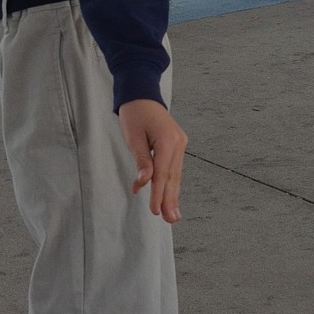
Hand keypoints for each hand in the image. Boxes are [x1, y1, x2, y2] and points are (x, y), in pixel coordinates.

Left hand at [118, 99, 186, 223]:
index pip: (162, 173)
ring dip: (172, 194)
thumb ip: (141, 160)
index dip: (158, 193)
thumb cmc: (134, 113)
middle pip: (173, 176)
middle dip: (170, 199)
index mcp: (167, 140)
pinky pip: (173, 167)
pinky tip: (167, 196)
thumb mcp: (133, 137)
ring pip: (175, 174)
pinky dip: (169, 182)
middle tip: (171, 219)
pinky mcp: (176, 144)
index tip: (155, 211)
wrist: (142, 94)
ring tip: (172, 215)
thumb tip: (144, 182)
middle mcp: (178, 143)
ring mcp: (179, 143)